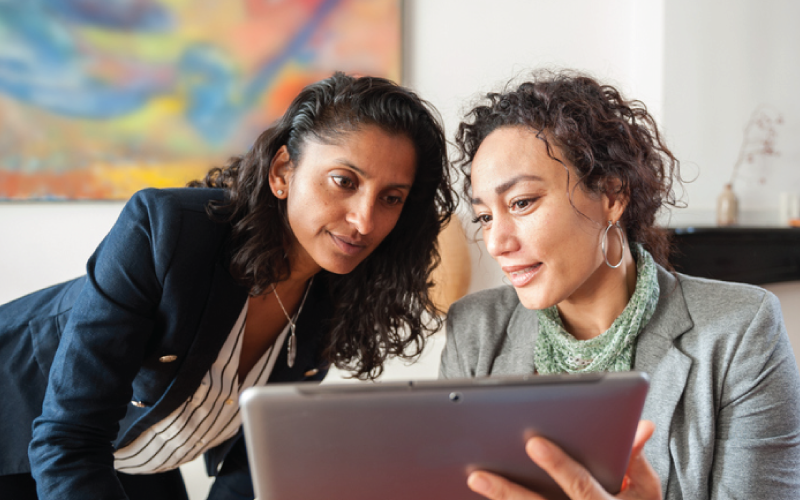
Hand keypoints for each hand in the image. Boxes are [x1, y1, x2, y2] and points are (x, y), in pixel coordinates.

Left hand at [467, 420, 661, 499]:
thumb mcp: (646, 490)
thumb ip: (636, 458)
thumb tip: (641, 426)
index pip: (581, 486)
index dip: (558, 466)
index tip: (533, 442)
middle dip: (509, 492)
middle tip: (479, 474)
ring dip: (501, 499)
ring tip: (475, 480)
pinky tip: (481, 495)